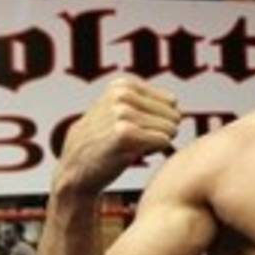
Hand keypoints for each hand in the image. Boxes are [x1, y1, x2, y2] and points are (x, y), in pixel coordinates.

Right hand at [56, 77, 180, 194]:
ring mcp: (123, 113)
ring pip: (171, 129)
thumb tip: (178, 106)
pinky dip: (153, 151)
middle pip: (174, 116)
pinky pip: (164, 141)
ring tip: (130, 145)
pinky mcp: (125, 134)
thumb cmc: (104, 141)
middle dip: (160, 131)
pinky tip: (129, 153)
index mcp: (123, 84)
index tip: (135, 127)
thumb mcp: (118, 110)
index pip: (171, 102)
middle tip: (133, 140)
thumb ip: (145, 101)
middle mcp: (122, 94)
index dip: (158, 120)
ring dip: (155, 142)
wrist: (75, 169)